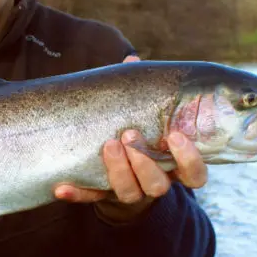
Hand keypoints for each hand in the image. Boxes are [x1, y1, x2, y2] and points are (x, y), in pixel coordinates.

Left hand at [54, 55, 207, 221]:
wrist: (119, 173)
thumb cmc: (138, 132)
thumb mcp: (143, 115)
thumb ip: (142, 92)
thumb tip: (131, 58)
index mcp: (173, 165)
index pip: (194, 174)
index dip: (189, 159)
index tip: (174, 135)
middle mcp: (156, 182)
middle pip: (158, 184)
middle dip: (144, 161)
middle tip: (129, 134)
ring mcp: (130, 192)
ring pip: (130, 193)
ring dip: (119, 170)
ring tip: (107, 144)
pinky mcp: (103, 197)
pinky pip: (90, 198)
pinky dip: (77, 194)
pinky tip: (61, 187)